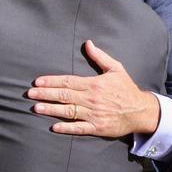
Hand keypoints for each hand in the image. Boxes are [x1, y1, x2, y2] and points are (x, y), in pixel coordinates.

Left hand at [26, 40, 159, 136]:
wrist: (141, 111)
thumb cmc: (126, 89)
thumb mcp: (116, 69)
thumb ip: (100, 57)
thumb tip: (88, 43)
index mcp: (94, 84)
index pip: (68, 81)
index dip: (51, 81)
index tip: (37, 81)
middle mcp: (92, 99)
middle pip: (64, 96)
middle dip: (45, 94)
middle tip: (30, 94)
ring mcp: (94, 114)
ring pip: (68, 111)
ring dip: (51, 110)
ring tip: (36, 108)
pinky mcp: (97, 127)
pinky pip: (79, 128)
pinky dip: (66, 128)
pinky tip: (54, 127)